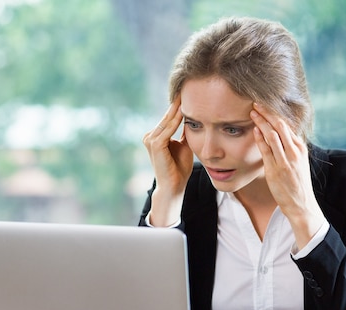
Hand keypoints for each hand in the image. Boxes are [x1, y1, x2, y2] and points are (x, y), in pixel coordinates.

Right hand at [142, 96, 193, 225]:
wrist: (174, 186)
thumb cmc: (180, 168)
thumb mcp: (185, 146)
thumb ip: (186, 132)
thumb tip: (195, 119)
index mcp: (155, 136)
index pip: (169, 117)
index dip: (179, 105)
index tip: (190, 93)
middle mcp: (150, 136)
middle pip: (167, 116)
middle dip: (178, 103)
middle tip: (188, 87)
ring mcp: (150, 140)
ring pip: (167, 121)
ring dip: (178, 108)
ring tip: (188, 95)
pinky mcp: (155, 145)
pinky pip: (168, 129)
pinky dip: (176, 120)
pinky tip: (185, 111)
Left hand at [250, 103, 325, 248]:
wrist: (301, 204)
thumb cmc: (297, 184)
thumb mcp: (298, 163)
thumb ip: (289, 149)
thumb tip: (278, 137)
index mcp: (300, 148)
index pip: (287, 125)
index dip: (275, 114)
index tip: (265, 105)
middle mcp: (294, 152)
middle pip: (280, 125)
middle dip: (267, 112)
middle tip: (256, 103)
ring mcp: (286, 160)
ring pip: (273, 135)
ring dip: (261, 121)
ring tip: (252, 112)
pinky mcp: (276, 170)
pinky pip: (267, 150)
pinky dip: (260, 138)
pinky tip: (254, 130)